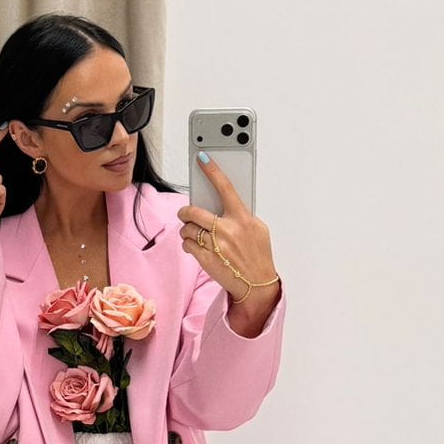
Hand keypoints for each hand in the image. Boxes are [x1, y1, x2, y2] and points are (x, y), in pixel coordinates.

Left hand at [177, 157, 276, 297]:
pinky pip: (187, 244)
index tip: (202, 158)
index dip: (213, 171)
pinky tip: (198, 246)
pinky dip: (189, 244)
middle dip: (186, 212)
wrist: (256, 285)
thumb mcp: (258, 230)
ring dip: (188, 230)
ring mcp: (216, 245)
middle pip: (194, 211)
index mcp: (243, 218)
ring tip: (196, 234)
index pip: (226, 188)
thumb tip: (222, 203)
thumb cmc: (258, 255)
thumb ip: (242, 215)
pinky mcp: (206, 259)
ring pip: (188, 229)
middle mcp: (228, 230)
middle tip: (186, 213)